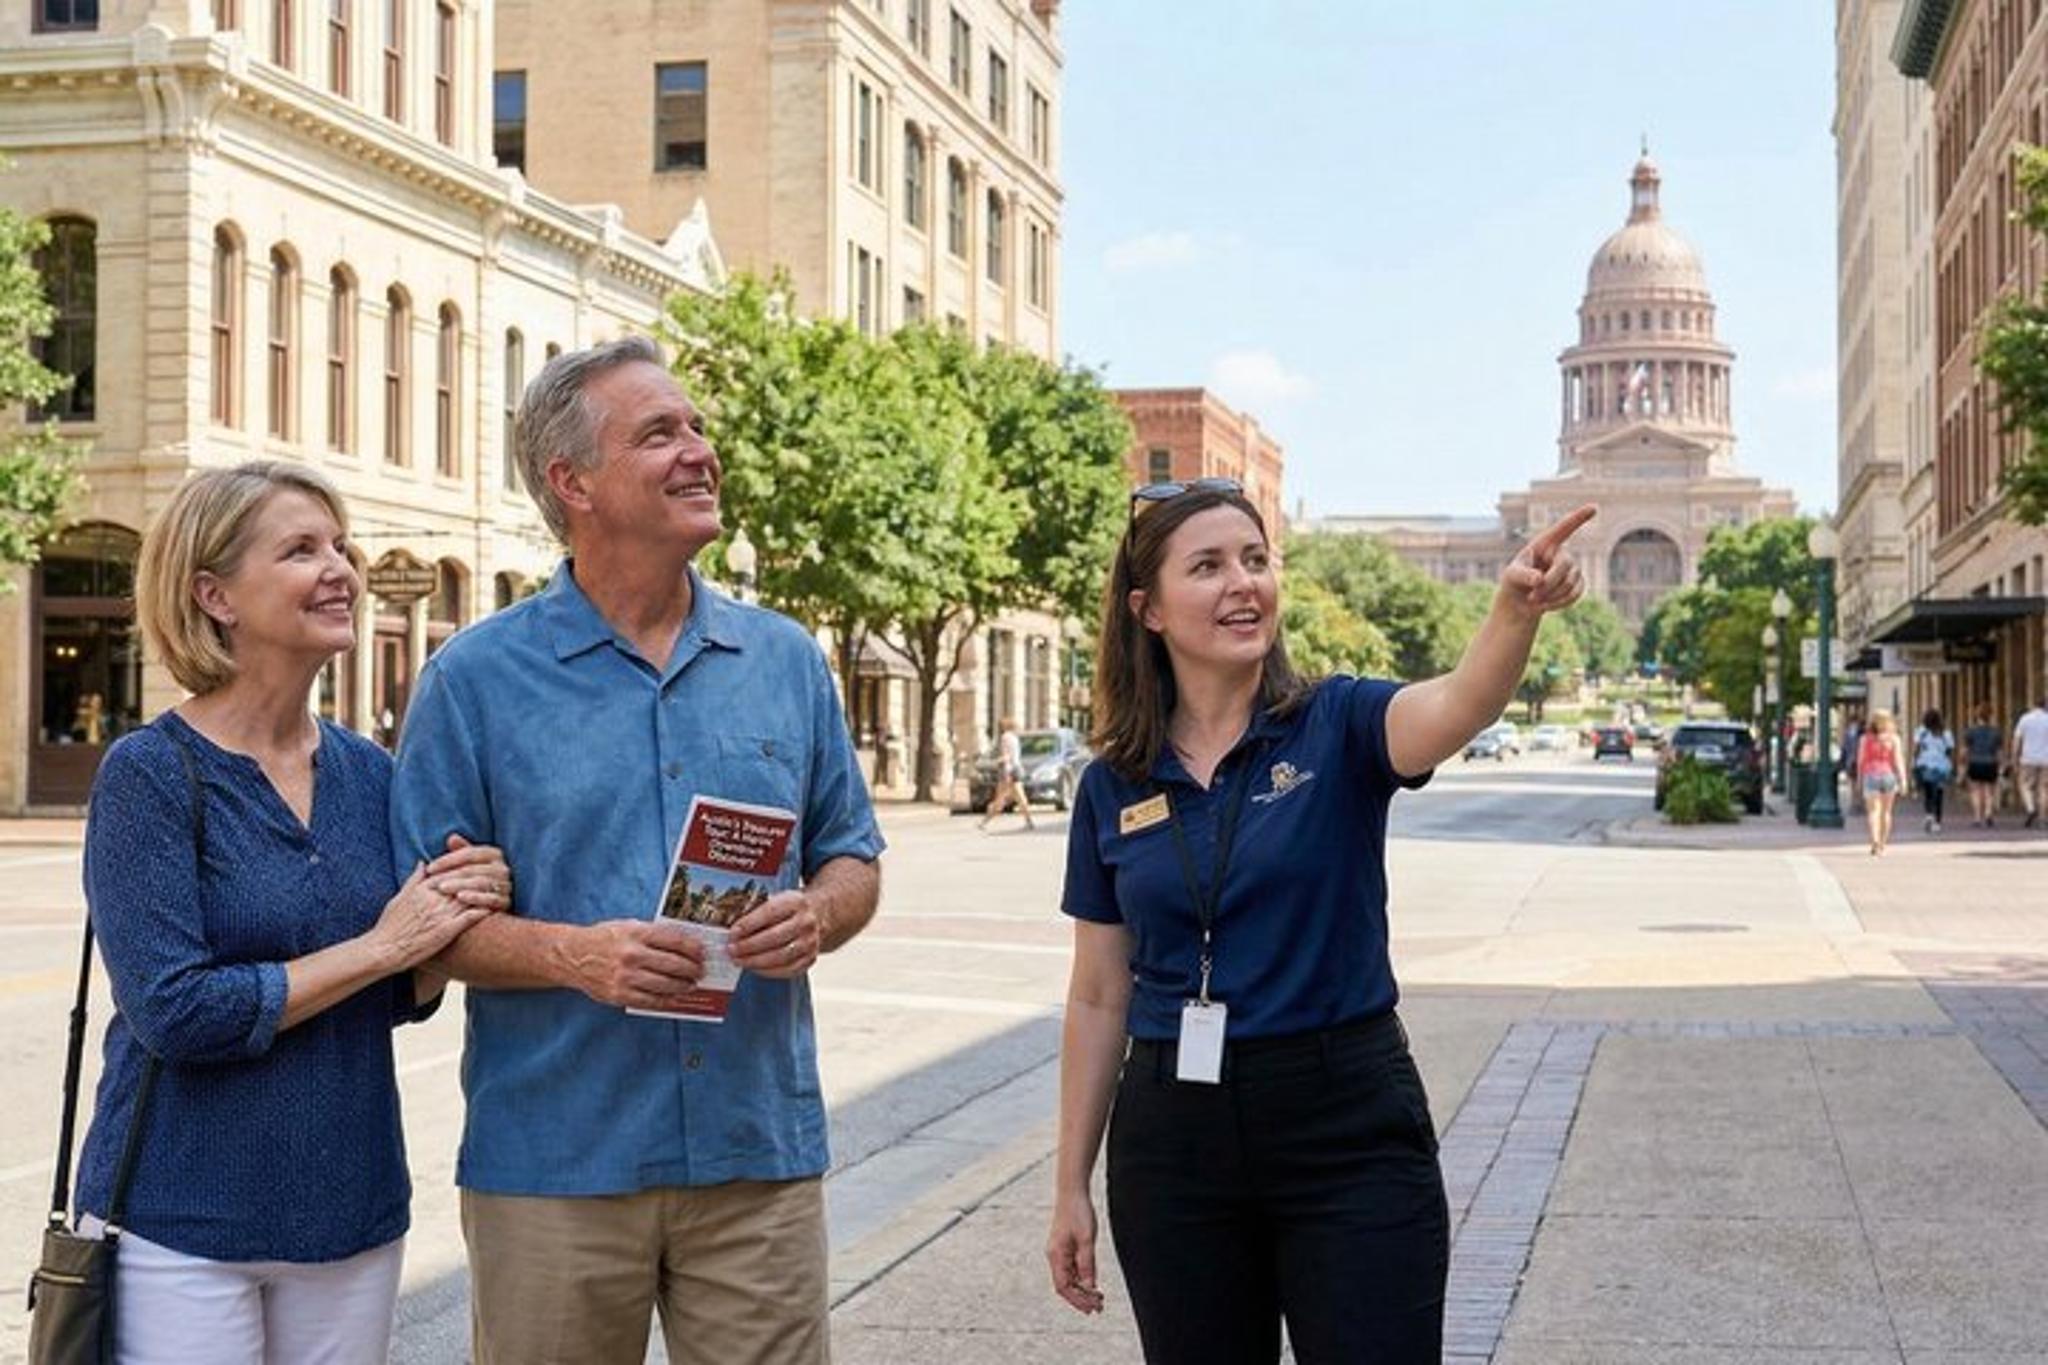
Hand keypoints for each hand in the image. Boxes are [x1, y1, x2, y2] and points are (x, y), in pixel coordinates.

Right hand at [367, 864, 494, 971]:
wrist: (383, 950)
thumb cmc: (389, 927)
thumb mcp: (399, 898)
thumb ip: (414, 880)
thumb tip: (423, 862)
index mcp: (422, 889)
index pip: (449, 872)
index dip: (464, 868)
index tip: (478, 866)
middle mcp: (433, 898)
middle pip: (462, 882)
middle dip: (479, 877)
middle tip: (496, 874)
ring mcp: (440, 914)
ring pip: (468, 897)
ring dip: (485, 893)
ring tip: (500, 890)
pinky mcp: (445, 931)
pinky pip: (468, 918)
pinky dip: (482, 911)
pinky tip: (494, 910)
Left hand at [426, 833, 512, 911]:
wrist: (491, 906)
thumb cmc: (475, 881)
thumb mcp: (469, 865)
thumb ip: (461, 851)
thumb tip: (452, 838)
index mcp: (494, 854)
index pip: (469, 853)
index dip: (447, 860)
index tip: (429, 868)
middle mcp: (502, 868)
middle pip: (473, 869)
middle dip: (450, 875)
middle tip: (432, 882)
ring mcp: (506, 885)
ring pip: (480, 882)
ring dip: (460, 885)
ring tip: (442, 889)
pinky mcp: (506, 901)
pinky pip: (490, 898)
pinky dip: (475, 897)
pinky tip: (460, 897)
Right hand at [568, 920, 706, 1010]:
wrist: (573, 956)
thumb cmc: (604, 938)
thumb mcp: (628, 926)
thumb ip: (653, 934)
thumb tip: (684, 944)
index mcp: (636, 933)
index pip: (675, 940)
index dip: (693, 948)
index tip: (702, 953)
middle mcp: (632, 954)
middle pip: (674, 964)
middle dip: (692, 969)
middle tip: (700, 971)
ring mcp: (625, 976)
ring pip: (665, 984)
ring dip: (683, 986)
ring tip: (690, 985)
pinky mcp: (619, 994)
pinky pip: (650, 1001)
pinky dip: (666, 1001)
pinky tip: (674, 998)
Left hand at [729, 890, 824, 978]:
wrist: (816, 915)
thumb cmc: (788, 909)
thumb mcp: (775, 899)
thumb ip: (756, 911)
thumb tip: (733, 930)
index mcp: (796, 902)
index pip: (770, 913)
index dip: (749, 925)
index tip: (732, 933)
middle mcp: (806, 922)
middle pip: (775, 937)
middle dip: (748, 946)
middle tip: (731, 950)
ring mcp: (810, 942)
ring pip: (781, 956)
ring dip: (755, 961)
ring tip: (738, 960)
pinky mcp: (810, 958)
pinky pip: (787, 970)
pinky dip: (767, 971)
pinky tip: (753, 967)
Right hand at [1046, 1190, 1104, 1314]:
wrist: (1072, 1191)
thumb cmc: (1079, 1212)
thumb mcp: (1086, 1240)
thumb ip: (1087, 1264)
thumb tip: (1089, 1287)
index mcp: (1056, 1255)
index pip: (1063, 1287)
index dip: (1077, 1300)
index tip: (1093, 1307)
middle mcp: (1054, 1256)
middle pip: (1065, 1285)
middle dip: (1080, 1298)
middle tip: (1098, 1308)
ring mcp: (1059, 1252)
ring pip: (1068, 1278)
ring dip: (1082, 1290)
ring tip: (1099, 1299)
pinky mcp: (1065, 1247)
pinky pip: (1071, 1269)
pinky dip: (1081, 1278)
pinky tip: (1093, 1283)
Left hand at [1497, 503, 1594, 622]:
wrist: (1521, 602)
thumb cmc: (1513, 583)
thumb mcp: (1511, 577)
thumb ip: (1523, 575)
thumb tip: (1539, 580)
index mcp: (1544, 544)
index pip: (1563, 528)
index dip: (1578, 518)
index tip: (1594, 507)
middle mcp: (1560, 553)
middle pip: (1565, 564)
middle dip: (1550, 582)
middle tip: (1532, 596)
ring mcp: (1572, 569)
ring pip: (1571, 582)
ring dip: (1552, 595)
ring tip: (1534, 600)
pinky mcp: (1578, 584)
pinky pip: (1576, 593)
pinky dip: (1560, 602)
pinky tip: (1546, 605)